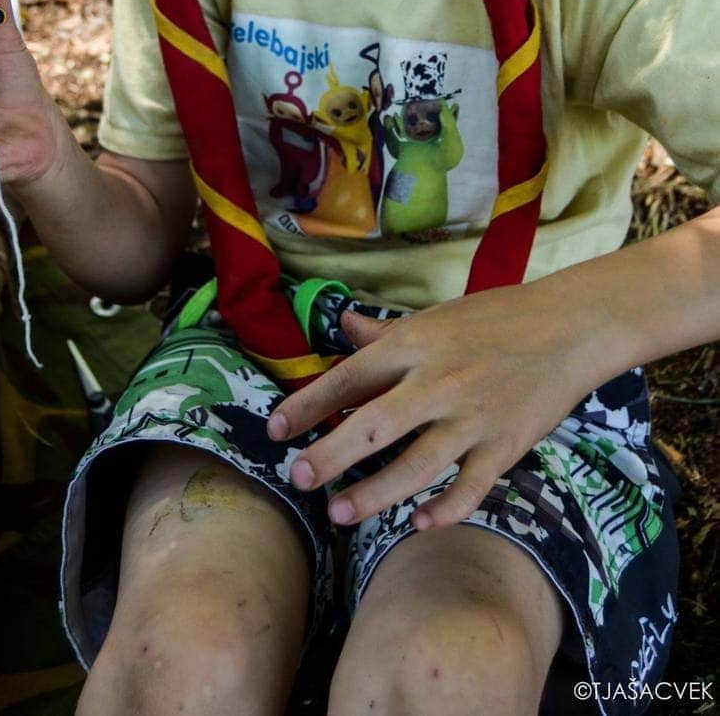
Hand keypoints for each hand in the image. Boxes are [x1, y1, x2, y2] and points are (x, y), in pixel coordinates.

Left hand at [267, 280, 596, 529]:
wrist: (568, 328)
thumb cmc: (495, 319)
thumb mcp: (434, 319)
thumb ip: (385, 334)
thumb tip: (341, 324)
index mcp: (415, 345)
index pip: (351, 377)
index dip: (309, 404)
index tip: (275, 429)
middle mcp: (439, 382)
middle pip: (375, 425)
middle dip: (331, 455)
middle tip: (299, 478)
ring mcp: (473, 418)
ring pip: (417, 465)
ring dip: (376, 493)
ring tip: (340, 512)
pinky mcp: (507, 446)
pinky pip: (471, 487)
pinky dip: (447, 509)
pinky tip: (420, 524)